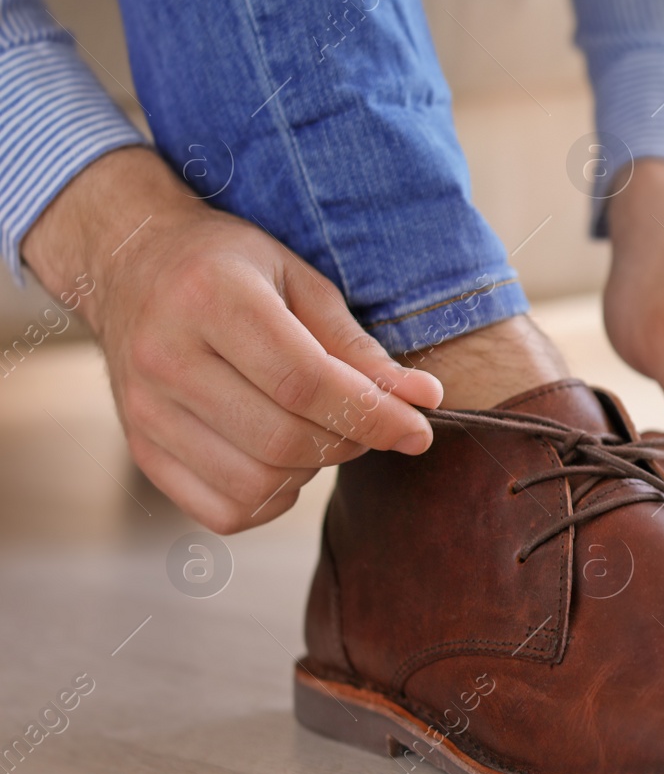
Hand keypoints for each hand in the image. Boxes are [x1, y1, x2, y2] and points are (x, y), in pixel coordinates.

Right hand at [21, 147, 442, 532]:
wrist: (130, 263)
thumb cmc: (229, 266)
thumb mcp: (299, 280)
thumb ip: (358, 346)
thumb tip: (423, 399)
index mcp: (209, 298)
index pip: (305, 383)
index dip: (372, 414)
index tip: (419, 427)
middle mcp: (165, 358)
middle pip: (282, 440)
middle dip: (348, 442)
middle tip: (366, 420)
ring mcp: (144, 411)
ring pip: (256, 484)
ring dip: (312, 471)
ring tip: (319, 430)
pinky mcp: (140, 450)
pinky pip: (223, 510)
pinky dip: (272, 500)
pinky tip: (281, 460)